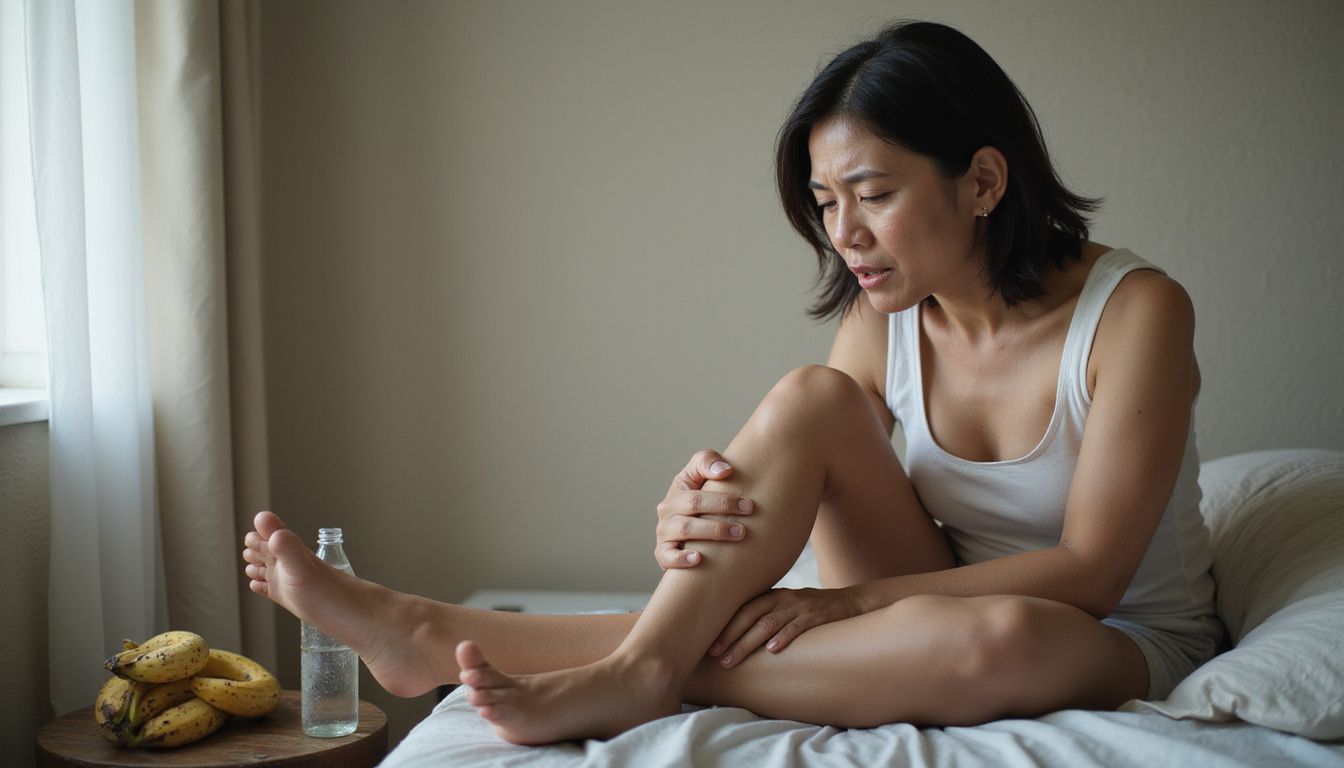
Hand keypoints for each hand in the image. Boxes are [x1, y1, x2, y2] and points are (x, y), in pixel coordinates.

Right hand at [654, 449, 754, 568]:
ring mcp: (664, 533)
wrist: (693, 523)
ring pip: (684, 533)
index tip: (748, 506)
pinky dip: (680, 559)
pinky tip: (698, 559)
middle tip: (744, 528)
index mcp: (677, 491)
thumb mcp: (701, 473)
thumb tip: (725, 470)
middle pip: (691, 514)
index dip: (723, 501)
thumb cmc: (703, 496)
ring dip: (711, 535)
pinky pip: (667, 557)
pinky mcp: (662, 554)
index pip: (696, 496)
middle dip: (720, 521)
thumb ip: (708, 461)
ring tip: (735, 538)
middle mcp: (668, 512)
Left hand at [708, 587, 862, 667]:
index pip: (742, 609)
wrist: (849, 602)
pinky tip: (772, 650)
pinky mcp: (816, 616)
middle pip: (750, 616)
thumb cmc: (811, 610)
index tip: (709, 646)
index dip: (725, 627)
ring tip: (733, 659)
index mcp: (772, 595)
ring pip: (768, 624)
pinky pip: (797, 626)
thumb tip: (736, 637)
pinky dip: (784, 637)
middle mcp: (782, 598)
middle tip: (716, 656)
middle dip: (731, 637)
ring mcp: (799, 606)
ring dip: (748, 643)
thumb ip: (766, 614)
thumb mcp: (786, 606)